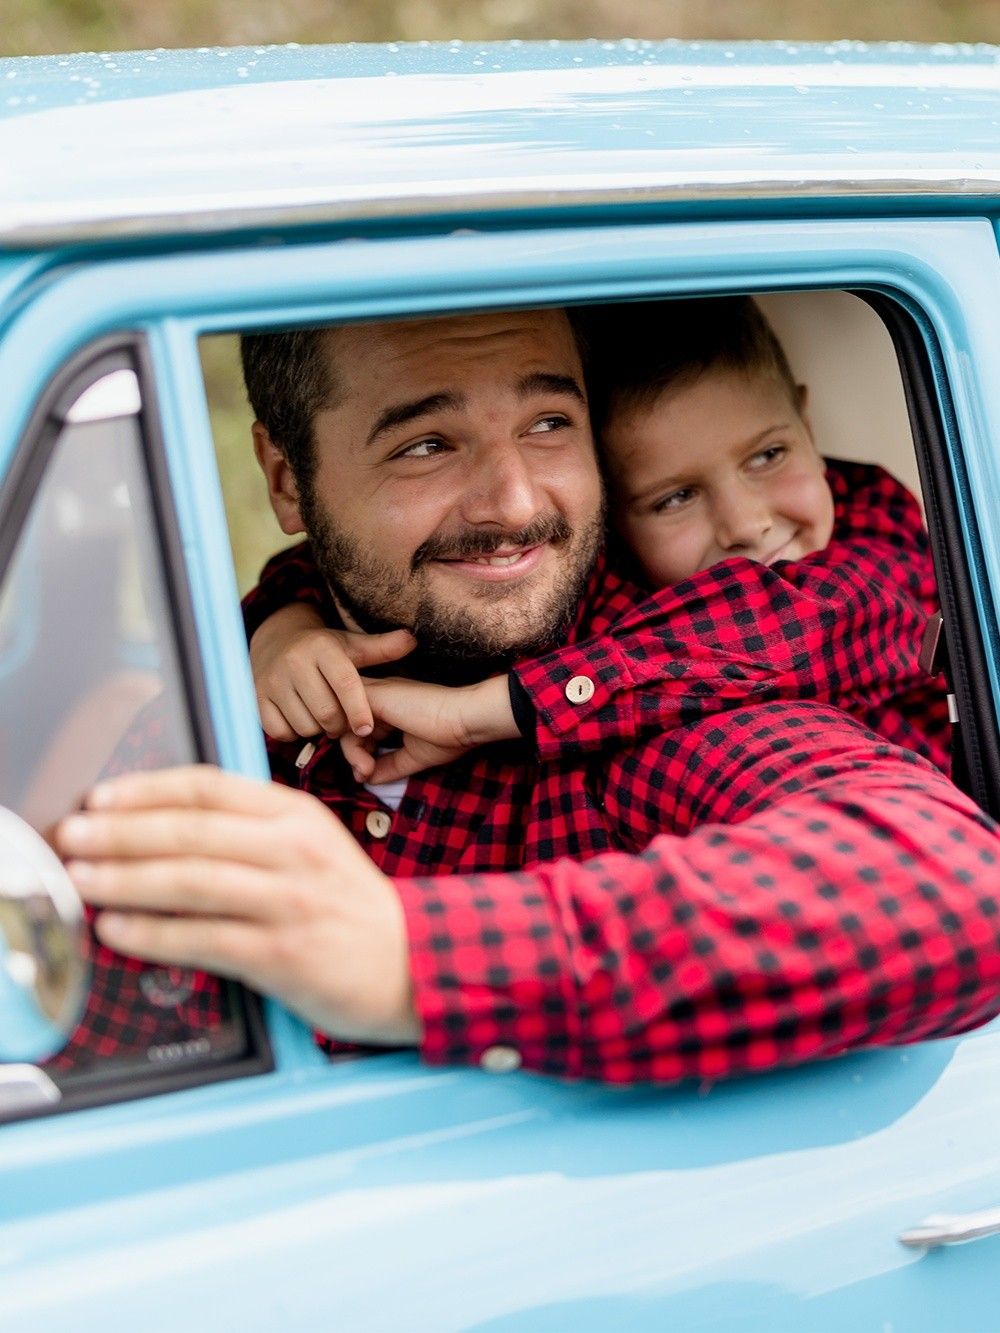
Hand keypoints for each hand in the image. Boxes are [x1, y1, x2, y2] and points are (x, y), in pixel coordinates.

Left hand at [55, 766, 419, 1045]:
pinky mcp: (283, 954)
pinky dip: (154, 934)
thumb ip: (250, 831)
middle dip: (121, 832)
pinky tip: (119, 931)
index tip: (101, 797)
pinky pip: (205, 939)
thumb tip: (162, 830)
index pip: (209, 788)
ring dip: (126, 880)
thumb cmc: (348, 906)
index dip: (147, 789)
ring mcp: (289, 901)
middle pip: (191, 831)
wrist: (413, 962)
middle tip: (73, 836)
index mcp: (295, 815)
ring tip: (82, 880)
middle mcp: (292, 850)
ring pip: (191, 881)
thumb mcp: (310, 846)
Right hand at [249, 604, 414, 742]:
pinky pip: (280, 731)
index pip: (345, 684)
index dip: (359, 710)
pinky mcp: (255, 698)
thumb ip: (382, 648)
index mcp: (322, 647)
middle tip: (344, 722)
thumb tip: (412, 640)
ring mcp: (270, 680)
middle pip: (326, 713)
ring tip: (322, 717)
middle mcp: (293, 662)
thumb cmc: (324, 649)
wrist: (274, 640)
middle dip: (339, 724)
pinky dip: (293, 733)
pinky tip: (301, 718)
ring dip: (317, 730)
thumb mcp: (352, 646)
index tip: (366, 728)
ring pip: (304, 725)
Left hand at [341, 675, 518, 783]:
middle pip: (348, 726)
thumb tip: (368, 781)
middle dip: (353, 755)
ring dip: (352, 754)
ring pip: (343, 723)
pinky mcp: (373, 696)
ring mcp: (375, 693)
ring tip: (367, 770)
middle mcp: (379, 695)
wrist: (465, 719)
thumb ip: (390, 765)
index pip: (360, 728)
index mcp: (390, 706)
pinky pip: (345, 719)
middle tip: (365, 774)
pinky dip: (350, 746)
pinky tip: (366, 762)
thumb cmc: (449, 734)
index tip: (370, 773)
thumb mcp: (413, 755)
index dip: (360, 752)